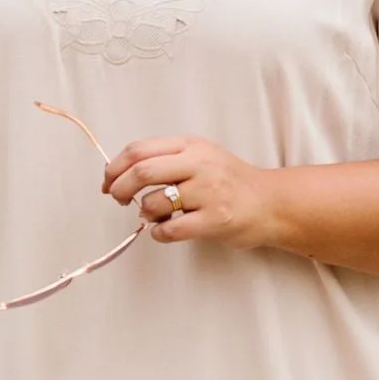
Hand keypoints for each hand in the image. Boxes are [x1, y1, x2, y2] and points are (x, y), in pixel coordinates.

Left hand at [101, 133, 278, 248]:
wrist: (270, 202)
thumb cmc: (229, 181)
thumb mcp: (200, 156)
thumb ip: (166, 159)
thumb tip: (119, 174)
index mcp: (190, 145)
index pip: (139, 150)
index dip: (114, 167)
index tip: (108, 182)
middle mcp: (199, 164)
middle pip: (142, 172)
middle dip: (120, 188)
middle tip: (118, 200)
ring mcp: (209, 192)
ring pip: (154, 203)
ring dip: (145, 213)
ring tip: (154, 216)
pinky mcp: (215, 220)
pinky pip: (171, 229)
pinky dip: (159, 233)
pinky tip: (165, 231)